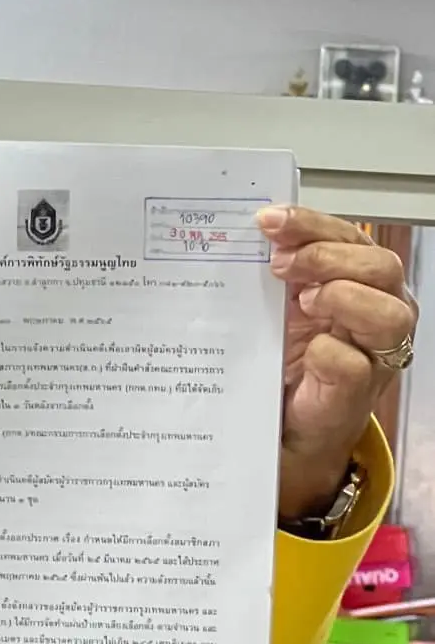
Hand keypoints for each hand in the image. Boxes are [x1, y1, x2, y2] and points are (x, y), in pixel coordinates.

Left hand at [259, 206, 417, 519]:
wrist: (282, 423)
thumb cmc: (287, 359)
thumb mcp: (280, 305)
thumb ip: (280, 270)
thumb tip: (255, 232)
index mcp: (360, 281)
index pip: (351, 237)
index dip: (313, 223)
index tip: (269, 220)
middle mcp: (380, 311)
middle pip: (381, 265)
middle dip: (326, 255)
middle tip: (279, 264)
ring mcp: (376, 353)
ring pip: (388, 312)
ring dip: (340, 297)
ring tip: (300, 302)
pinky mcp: (358, 392)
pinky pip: (353, 364)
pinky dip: (327, 352)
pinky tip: (306, 350)